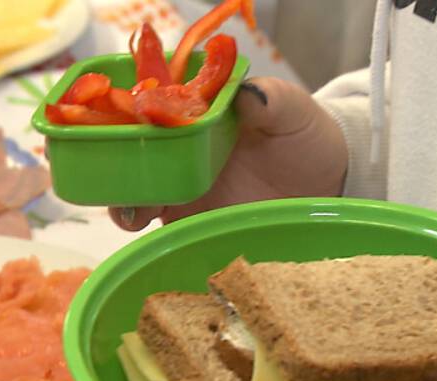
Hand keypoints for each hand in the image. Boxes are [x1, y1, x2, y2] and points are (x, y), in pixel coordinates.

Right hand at [109, 77, 347, 229]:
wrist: (324, 186)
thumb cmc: (304, 138)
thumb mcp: (292, 113)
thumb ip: (270, 100)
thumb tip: (249, 94)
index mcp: (196, 111)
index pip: (150, 103)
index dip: (129, 108)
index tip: (127, 116)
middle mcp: (179, 146)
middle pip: (128, 149)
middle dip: (112, 159)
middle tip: (117, 173)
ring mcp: (179, 185)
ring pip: (132, 189)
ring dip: (122, 198)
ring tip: (132, 211)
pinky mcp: (186, 221)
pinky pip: (154, 226)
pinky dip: (141, 228)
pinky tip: (142, 230)